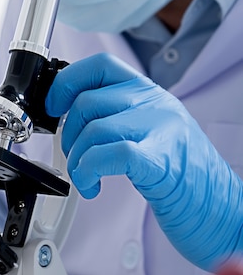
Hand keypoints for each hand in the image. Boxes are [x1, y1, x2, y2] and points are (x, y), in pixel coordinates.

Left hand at [45, 53, 242, 270]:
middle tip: (75, 157)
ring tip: (85, 176)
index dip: (67, 82)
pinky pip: (108, 154)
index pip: (100, 65)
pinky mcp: (159, 161)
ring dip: (77, 159)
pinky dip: (88, 171)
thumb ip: (115, 115)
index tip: (53, 106)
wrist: (221, 208)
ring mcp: (160, 130)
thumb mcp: (149, 130)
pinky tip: (91, 186)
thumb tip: (67, 114)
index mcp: (149, 93)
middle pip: (87, 101)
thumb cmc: (180, 174)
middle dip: (68, 134)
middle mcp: (155, 104)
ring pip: (94, 128)